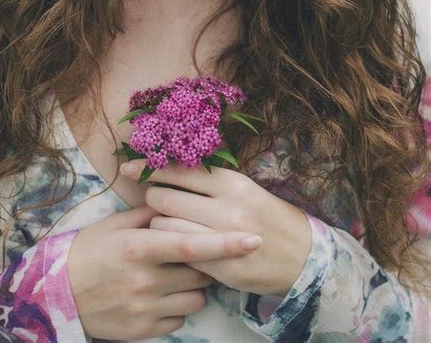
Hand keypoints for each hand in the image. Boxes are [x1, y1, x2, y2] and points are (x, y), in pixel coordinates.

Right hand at [67, 202, 263, 339]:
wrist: (58, 294)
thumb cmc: (90, 250)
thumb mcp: (117, 224)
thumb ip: (152, 213)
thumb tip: (182, 198)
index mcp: (139, 248)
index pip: (190, 245)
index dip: (225, 243)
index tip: (254, 239)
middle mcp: (145, 281)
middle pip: (200, 273)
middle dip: (207, 262)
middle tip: (194, 251)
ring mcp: (145, 309)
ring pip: (195, 299)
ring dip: (194, 286)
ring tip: (174, 274)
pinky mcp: (143, 332)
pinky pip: (179, 320)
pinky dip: (177, 307)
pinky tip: (160, 295)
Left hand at [121, 159, 312, 296]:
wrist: (301, 255)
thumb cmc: (265, 215)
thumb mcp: (244, 189)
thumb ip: (210, 181)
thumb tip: (170, 168)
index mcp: (232, 182)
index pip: (180, 169)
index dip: (151, 167)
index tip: (129, 166)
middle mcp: (226, 207)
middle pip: (165, 196)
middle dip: (152, 196)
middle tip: (153, 197)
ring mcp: (222, 237)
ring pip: (166, 224)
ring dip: (157, 222)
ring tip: (165, 220)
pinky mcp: (219, 265)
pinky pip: (178, 251)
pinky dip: (169, 244)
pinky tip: (174, 242)